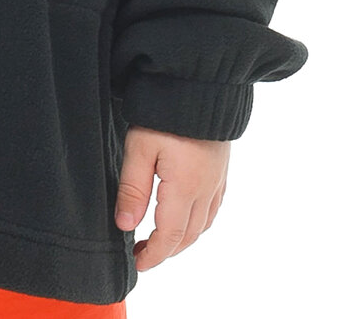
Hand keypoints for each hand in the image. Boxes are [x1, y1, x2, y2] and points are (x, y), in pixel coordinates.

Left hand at [115, 125, 229, 271]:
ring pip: (203, 224)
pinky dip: (199, 222)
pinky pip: (213, 208)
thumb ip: (133, 189)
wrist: (201, 83)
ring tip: (160, 239)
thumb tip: (125, 226)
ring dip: (183, 239)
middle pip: (189, 236)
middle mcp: (206, 190)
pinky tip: (186, 216)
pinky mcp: (221, 168)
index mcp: (185, 189)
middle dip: (166, 251)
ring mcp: (217, 180)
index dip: (153, 255)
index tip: (138, 263)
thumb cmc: (167, 112)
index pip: (170, 237)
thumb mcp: (140, 147)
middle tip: (143, 253)